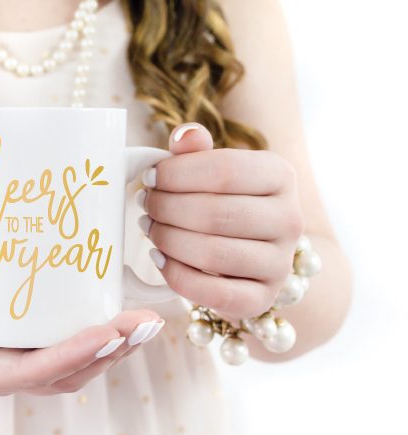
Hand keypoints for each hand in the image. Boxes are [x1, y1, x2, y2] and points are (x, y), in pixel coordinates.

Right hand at [0, 264, 163, 394]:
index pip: (28, 373)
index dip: (70, 356)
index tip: (106, 333)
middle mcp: (1, 372)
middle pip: (65, 375)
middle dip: (108, 352)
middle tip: (145, 324)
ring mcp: (16, 360)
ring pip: (74, 367)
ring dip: (113, 348)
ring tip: (148, 323)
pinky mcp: (25, 343)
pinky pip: (68, 347)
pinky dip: (99, 336)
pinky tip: (121, 314)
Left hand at [139, 123, 304, 319]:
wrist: (253, 252)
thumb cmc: (224, 201)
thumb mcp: (212, 169)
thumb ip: (196, 151)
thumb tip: (185, 135)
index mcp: (280, 176)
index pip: (224, 170)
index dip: (177, 174)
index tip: (149, 177)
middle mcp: (290, 220)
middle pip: (215, 213)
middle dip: (167, 208)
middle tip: (145, 204)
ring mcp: (279, 264)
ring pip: (212, 252)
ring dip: (168, 239)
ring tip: (150, 228)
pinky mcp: (261, 299)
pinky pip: (213, 293)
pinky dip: (177, 276)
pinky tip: (160, 258)